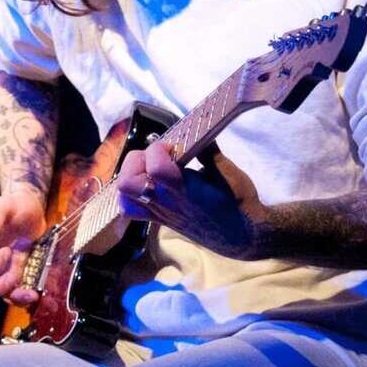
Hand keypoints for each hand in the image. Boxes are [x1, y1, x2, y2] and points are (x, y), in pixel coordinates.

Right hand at [0, 191, 47, 303]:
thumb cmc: (16, 205)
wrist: (31, 211)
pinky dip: (20, 298)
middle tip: (15, 275)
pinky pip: (10, 294)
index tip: (9, 251)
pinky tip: (33, 294)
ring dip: (12, 294)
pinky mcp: (10, 275)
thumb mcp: (6, 204)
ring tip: (29, 291)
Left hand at [115, 140, 258, 257]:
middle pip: (128, 182)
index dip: (159, 148)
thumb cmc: (239, 204)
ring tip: (149, 167)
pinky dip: (130, 192)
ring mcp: (159, 214)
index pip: (155, 167)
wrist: (242, 236)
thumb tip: (196, 130)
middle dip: (137, 160)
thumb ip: (209, 151)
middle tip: (156, 156)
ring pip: (124, 195)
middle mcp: (166, 204)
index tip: (173, 145)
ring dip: (130, 174)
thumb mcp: (230, 173)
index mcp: (186, 191)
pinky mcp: (158, 219)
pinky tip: (146, 182)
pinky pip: (130, 208)